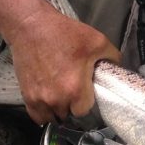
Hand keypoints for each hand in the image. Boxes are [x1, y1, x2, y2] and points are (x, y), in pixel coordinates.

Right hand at [7, 7, 120, 124]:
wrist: (31, 26)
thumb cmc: (63, 33)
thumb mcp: (97, 41)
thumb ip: (112, 56)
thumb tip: (117, 66)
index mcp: (75, 89)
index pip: (84, 111)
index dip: (86, 102)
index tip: (85, 93)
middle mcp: (56, 99)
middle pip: (68, 115)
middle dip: (72, 106)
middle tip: (73, 92)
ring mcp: (39, 99)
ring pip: (52, 118)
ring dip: (57, 111)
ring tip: (61, 98)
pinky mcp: (26, 95)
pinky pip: (36, 116)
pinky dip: (43, 113)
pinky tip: (48, 105)